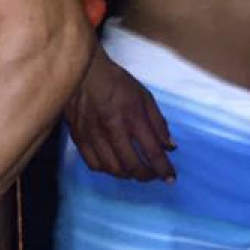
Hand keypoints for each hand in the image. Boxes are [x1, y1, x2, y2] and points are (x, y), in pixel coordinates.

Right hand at [65, 45, 174, 180]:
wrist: (82, 71)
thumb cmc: (115, 81)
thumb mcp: (144, 96)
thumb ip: (158, 122)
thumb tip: (170, 146)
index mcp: (132, 117)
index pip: (152, 152)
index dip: (164, 169)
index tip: (170, 178)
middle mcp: (113, 130)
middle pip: (132, 166)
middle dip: (146, 176)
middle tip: (152, 175)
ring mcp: (93, 135)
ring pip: (112, 169)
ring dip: (127, 174)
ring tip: (133, 170)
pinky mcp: (78, 137)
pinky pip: (93, 164)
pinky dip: (106, 169)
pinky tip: (112, 165)